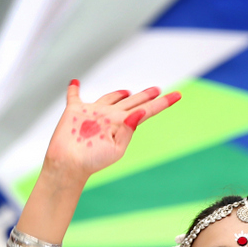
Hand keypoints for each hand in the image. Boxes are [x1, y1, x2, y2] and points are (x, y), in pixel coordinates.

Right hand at [43, 81, 179, 180]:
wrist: (69, 163)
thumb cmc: (93, 160)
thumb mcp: (117, 148)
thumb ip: (129, 129)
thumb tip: (140, 112)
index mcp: (123, 124)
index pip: (147, 110)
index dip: (162, 103)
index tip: (178, 95)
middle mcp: (110, 116)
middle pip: (132, 102)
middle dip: (145, 96)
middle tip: (156, 89)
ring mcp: (93, 112)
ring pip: (110, 97)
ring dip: (118, 93)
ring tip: (128, 92)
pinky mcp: (74, 110)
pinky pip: (74, 96)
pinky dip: (74, 89)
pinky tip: (75, 82)